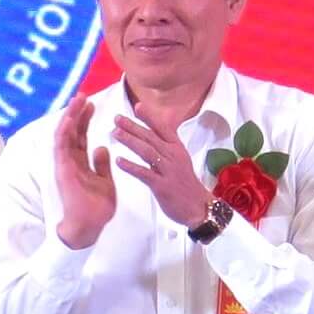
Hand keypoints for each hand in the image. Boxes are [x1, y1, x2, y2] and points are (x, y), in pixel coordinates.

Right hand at [55, 95, 117, 249]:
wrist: (88, 227)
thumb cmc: (96, 208)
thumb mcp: (105, 182)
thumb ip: (102, 165)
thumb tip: (103, 148)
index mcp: (81, 163)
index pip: (81, 136)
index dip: (85, 119)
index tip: (91, 103)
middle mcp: (70, 161)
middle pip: (72, 132)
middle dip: (77, 113)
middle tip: (82, 94)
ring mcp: (65, 165)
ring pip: (64, 135)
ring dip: (70, 117)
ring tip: (77, 100)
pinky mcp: (62, 171)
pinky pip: (61, 148)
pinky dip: (63, 133)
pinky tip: (68, 120)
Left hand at [110, 108, 213, 227]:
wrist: (198, 207)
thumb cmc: (185, 183)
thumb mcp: (180, 159)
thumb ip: (167, 145)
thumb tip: (156, 130)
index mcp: (177, 149)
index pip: (163, 128)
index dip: (150, 117)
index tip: (137, 106)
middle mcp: (174, 156)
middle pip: (151, 137)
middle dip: (133, 126)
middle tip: (117, 119)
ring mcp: (168, 171)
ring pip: (147, 152)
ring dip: (130, 141)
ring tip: (115, 133)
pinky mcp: (162, 186)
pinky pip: (144, 174)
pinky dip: (131, 166)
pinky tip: (118, 161)